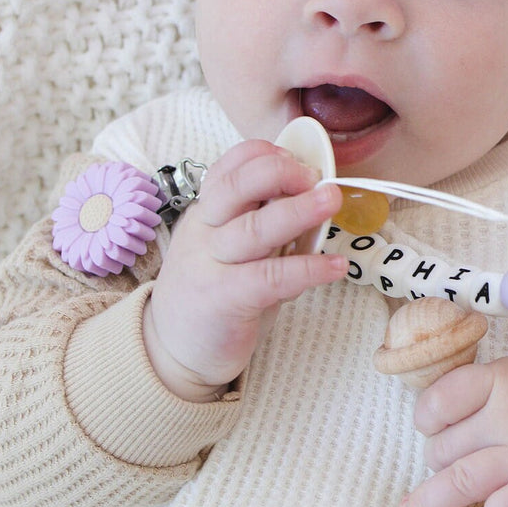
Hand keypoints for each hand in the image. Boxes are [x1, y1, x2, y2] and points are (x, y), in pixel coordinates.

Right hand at [144, 139, 347, 398]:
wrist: (171, 351)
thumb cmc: (215, 293)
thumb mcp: (231, 249)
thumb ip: (263, 223)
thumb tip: (316, 198)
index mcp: (206, 213)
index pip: (228, 168)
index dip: (264, 156)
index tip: (299, 157)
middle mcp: (205, 232)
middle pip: (235, 187)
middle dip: (279, 173)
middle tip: (317, 176)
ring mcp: (210, 265)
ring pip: (254, 229)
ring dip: (298, 211)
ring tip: (332, 201)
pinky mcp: (223, 300)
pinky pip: (269, 278)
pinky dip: (307, 269)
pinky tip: (335, 266)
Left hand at [399, 358, 507, 506]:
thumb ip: (472, 394)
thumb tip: (423, 426)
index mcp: (500, 380)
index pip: (441, 400)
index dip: (427, 420)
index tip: (431, 431)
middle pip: (446, 448)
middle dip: (438, 464)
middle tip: (450, 468)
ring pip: (465, 480)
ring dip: (434, 501)